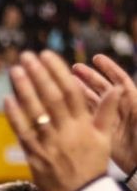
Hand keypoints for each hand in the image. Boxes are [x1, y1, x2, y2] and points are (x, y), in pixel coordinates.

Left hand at [4, 50, 121, 190]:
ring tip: (15, 70)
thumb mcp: (104, 138)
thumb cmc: (92, 166)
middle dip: (38, 74)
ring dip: (23, 89)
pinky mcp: (34, 154)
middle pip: (50, 97)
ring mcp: (48, 143)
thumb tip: (115, 88)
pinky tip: (7, 99)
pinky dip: (14, 115)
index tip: (47, 55)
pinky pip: (22, 132)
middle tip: (26, 56)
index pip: (70, 91)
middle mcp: (66, 131)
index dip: (57, 71)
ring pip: (34, 111)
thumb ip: (106, 112)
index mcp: (84, 125)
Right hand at [72, 54, 136, 174]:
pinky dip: (75, 107)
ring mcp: (107, 120)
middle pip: (102, 88)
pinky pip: (85, 115)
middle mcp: (118, 109)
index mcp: (132, 103)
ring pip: (91, 100)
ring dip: (79, 89)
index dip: (110, 69)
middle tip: (75, 68)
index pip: (120, 81)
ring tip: (65, 81)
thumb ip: (132, 102)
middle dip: (90, 76)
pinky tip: (61, 101)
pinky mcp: (98, 132)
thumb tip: (123, 87)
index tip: (97, 59)